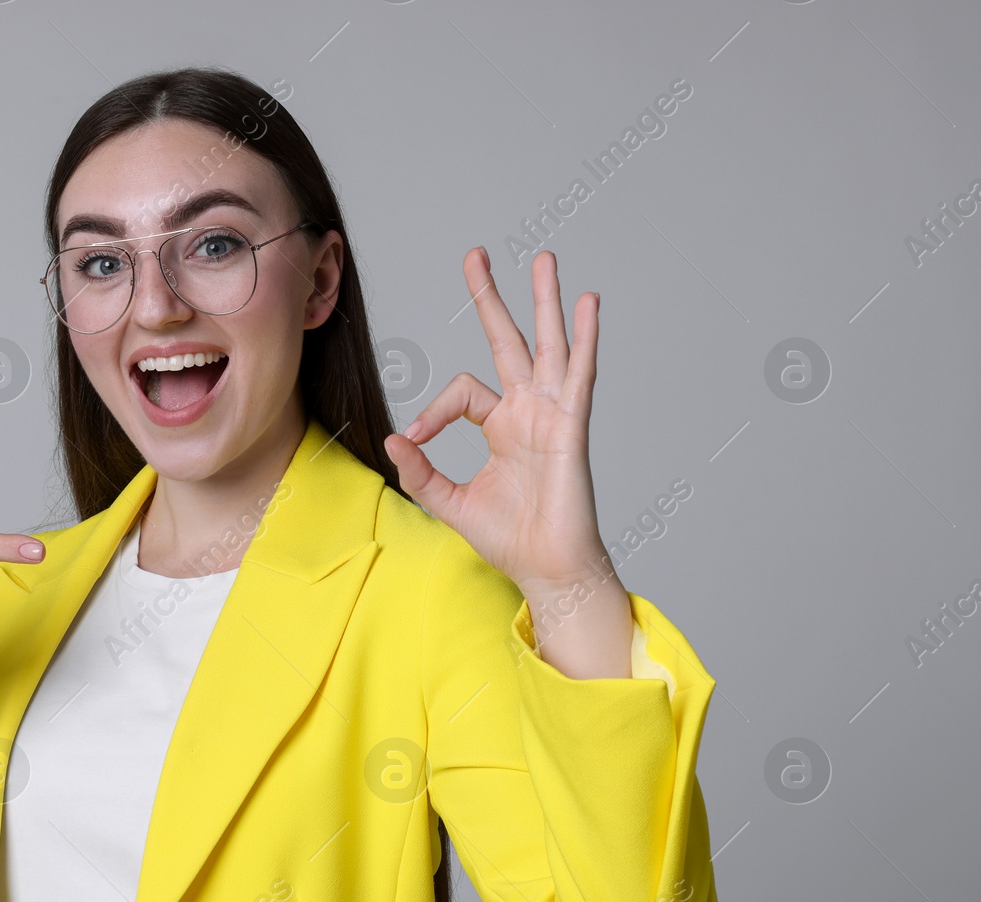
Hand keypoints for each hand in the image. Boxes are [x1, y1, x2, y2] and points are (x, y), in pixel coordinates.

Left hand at [383, 247, 607, 596]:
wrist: (547, 567)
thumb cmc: (510, 539)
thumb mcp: (449, 502)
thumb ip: (421, 472)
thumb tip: (393, 438)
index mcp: (501, 426)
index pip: (462, 391)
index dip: (431, 410)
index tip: (412, 439)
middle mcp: (527, 411)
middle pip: (508, 340)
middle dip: (491, 298)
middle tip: (476, 256)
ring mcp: (552, 414)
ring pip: (548, 345)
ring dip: (546, 301)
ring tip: (545, 258)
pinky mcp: (572, 427)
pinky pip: (579, 374)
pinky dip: (584, 338)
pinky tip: (587, 303)